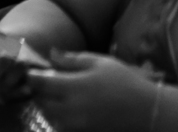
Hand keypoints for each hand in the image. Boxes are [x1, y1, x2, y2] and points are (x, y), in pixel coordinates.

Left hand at [28, 51, 157, 131]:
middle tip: (45, 82)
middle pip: (41, 101)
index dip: (32, 76)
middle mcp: (69, 110)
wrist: (145, 112)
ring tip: (57, 94)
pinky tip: (69, 108)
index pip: (40, 82)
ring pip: (48, 116)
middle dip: (39, 91)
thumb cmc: (124, 82)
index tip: (33, 71)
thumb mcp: (100, 62)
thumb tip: (51, 53)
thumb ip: (72, 59)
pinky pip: (59, 126)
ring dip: (47, 104)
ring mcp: (73, 126)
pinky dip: (58, 117)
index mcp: (73, 87)